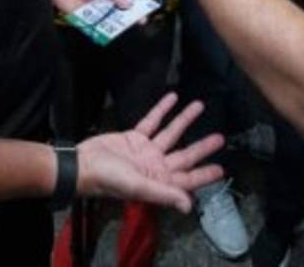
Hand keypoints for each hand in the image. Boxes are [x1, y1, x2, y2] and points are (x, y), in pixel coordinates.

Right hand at [76, 92, 224, 212]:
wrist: (81, 164)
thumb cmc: (108, 179)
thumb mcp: (138, 186)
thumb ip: (164, 193)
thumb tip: (189, 206)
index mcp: (158, 181)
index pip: (187, 179)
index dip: (204, 175)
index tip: (222, 169)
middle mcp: (155, 167)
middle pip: (184, 155)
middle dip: (202, 147)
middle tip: (220, 138)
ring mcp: (145, 151)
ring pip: (171, 134)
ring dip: (185, 120)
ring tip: (199, 105)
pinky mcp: (134, 137)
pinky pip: (152, 121)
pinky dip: (162, 110)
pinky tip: (173, 97)